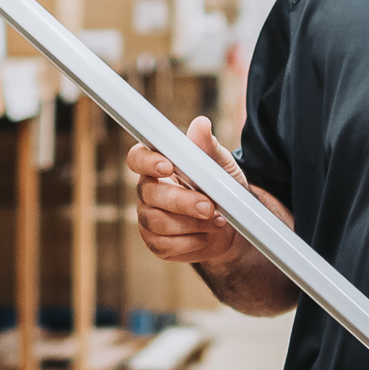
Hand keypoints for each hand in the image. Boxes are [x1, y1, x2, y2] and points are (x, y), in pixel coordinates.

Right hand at [126, 117, 281, 269]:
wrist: (232, 225)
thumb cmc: (222, 188)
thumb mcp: (221, 166)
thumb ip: (208, 148)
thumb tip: (201, 124)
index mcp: (157, 165)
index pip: (137, 158)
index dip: (147, 162)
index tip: (168, 166)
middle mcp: (147, 191)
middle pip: (150, 194)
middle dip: (181, 201)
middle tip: (209, 205)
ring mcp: (148, 218)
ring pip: (158, 222)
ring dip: (191, 223)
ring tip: (217, 219)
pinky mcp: (156, 243)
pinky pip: (165, 245)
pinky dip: (191, 241)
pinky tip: (206, 234)